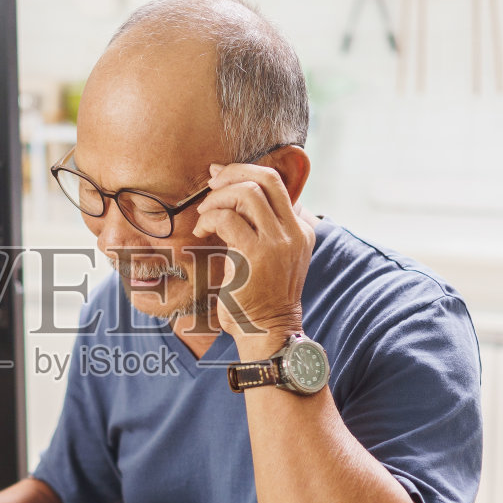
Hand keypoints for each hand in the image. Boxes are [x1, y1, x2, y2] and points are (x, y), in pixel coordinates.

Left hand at [190, 161, 313, 356]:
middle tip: (209, 187)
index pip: (276, 182)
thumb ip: (260, 227)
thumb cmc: (259, 296)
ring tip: (204, 217)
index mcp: (300, 229)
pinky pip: (228, 219)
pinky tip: (202, 232)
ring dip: (217, 199)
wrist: (268, 332)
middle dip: (231, 174)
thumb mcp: (269, 256)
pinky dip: (209, 219)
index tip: (218, 176)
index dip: (243, 171)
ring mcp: (278, 243)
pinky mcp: (256, 256)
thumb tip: (231, 189)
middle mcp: (294, 232)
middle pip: (265, 178)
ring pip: (247, 193)